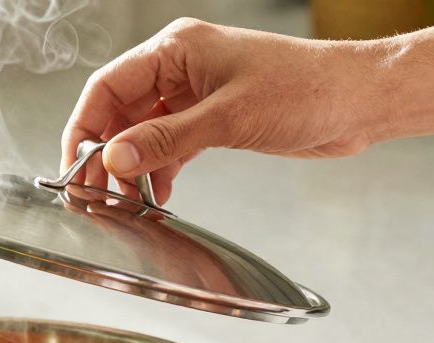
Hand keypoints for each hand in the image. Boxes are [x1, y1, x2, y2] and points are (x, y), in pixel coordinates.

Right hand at [61, 19, 383, 202]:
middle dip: (106, 153)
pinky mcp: (212, 120)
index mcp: (176, 50)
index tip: (75, 168)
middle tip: (95, 194)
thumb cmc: (305, 89)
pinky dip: (159, 170)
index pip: (107, 87)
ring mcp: (195, 95)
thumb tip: (113, 160)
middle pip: (119, 111)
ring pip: (142, 132)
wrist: (359, 101)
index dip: (85, 129)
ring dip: (133, 167)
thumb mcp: (226, 118)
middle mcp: (180, 69)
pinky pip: (169, 145)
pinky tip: (158, 195)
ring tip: (127, 202)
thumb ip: (163, 141)